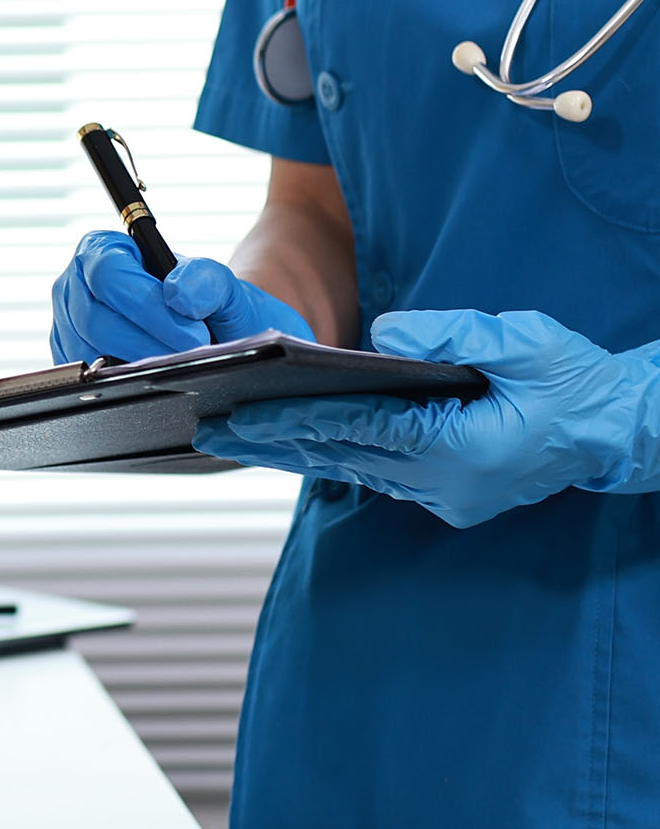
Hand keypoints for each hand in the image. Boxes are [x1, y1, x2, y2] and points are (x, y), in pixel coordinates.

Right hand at [51, 231, 313, 363]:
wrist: (206, 329)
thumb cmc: (205, 300)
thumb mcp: (220, 283)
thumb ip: (207, 279)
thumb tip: (179, 294)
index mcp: (103, 250)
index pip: (110, 275)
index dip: (148, 307)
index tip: (192, 334)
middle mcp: (76, 283)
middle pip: (94, 319)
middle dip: (145, 344)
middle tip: (188, 357)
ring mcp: (67, 322)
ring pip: (87, 351)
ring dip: (134, 365)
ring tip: (173, 365)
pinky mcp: (69, 356)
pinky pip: (85, 376)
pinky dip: (119, 381)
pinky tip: (149, 375)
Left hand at [193, 309, 659, 527]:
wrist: (622, 430)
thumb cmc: (575, 382)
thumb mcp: (522, 342)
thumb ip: (451, 334)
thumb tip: (384, 332)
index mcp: (458, 447)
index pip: (355, 430)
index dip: (293, 421)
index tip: (240, 415)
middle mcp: (443, 482)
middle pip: (339, 457)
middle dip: (273, 444)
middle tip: (211, 433)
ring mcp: (445, 496)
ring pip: (353, 470)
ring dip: (297, 454)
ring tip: (237, 438)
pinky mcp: (448, 496)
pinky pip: (377, 475)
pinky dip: (335, 458)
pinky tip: (297, 445)